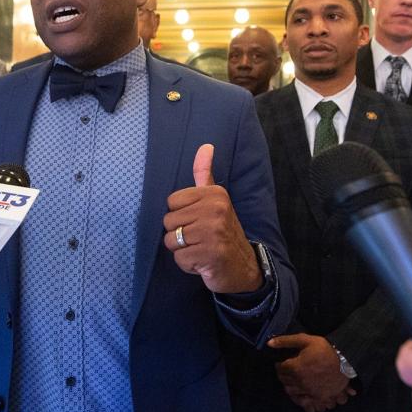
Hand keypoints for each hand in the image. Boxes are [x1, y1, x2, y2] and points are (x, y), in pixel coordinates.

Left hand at [163, 144, 260, 293]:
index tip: (198, 221)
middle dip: (180, 234)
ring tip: (201, 248)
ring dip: (183, 250)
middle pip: (168, 221)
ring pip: (171, 240)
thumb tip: (205, 146)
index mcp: (215, 194)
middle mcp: (216, 209)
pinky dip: (187, 264)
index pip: (171, 202)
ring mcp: (214, 232)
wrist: (243, 266)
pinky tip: (203, 261)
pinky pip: (179, 258)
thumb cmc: (222, 231)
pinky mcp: (210, 254)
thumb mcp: (215, 199)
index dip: (180, 215)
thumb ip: (205, 173)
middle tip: (200, 238)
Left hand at [267, 333, 351, 411]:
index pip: (280, 368)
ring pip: (292, 392)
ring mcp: (309, 391)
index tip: (282, 362)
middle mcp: (300, 382)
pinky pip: (305, 401)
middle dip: (283, 375)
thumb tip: (269, 343)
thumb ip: (286, 341)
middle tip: (287, 370)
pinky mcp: (318, 397)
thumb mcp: (305, 340)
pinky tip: (302, 391)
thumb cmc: (325, 349)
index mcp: (295, 368)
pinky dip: (301, 398)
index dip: (279, 364)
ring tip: (294, 380)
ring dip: (290, 386)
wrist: (346, 361)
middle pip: (284, 381)